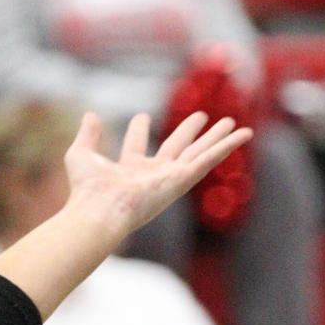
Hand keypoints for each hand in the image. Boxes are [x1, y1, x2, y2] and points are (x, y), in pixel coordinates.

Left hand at [58, 110, 252, 243]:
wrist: (99, 209)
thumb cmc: (87, 190)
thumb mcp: (81, 154)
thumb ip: (88, 135)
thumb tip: (91, 115)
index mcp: (129, 170)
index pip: (136, 146)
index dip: (137, 130)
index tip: (141, 116)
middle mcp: (153, 176)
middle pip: (177, 148)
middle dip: (190, 133)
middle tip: (202, 116)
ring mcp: (170, 179)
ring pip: (200, 154)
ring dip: (217, 139)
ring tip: (234, 123)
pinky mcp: (183, 180)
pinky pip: (209, 160)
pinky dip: (227, 147)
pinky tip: (243, 135)